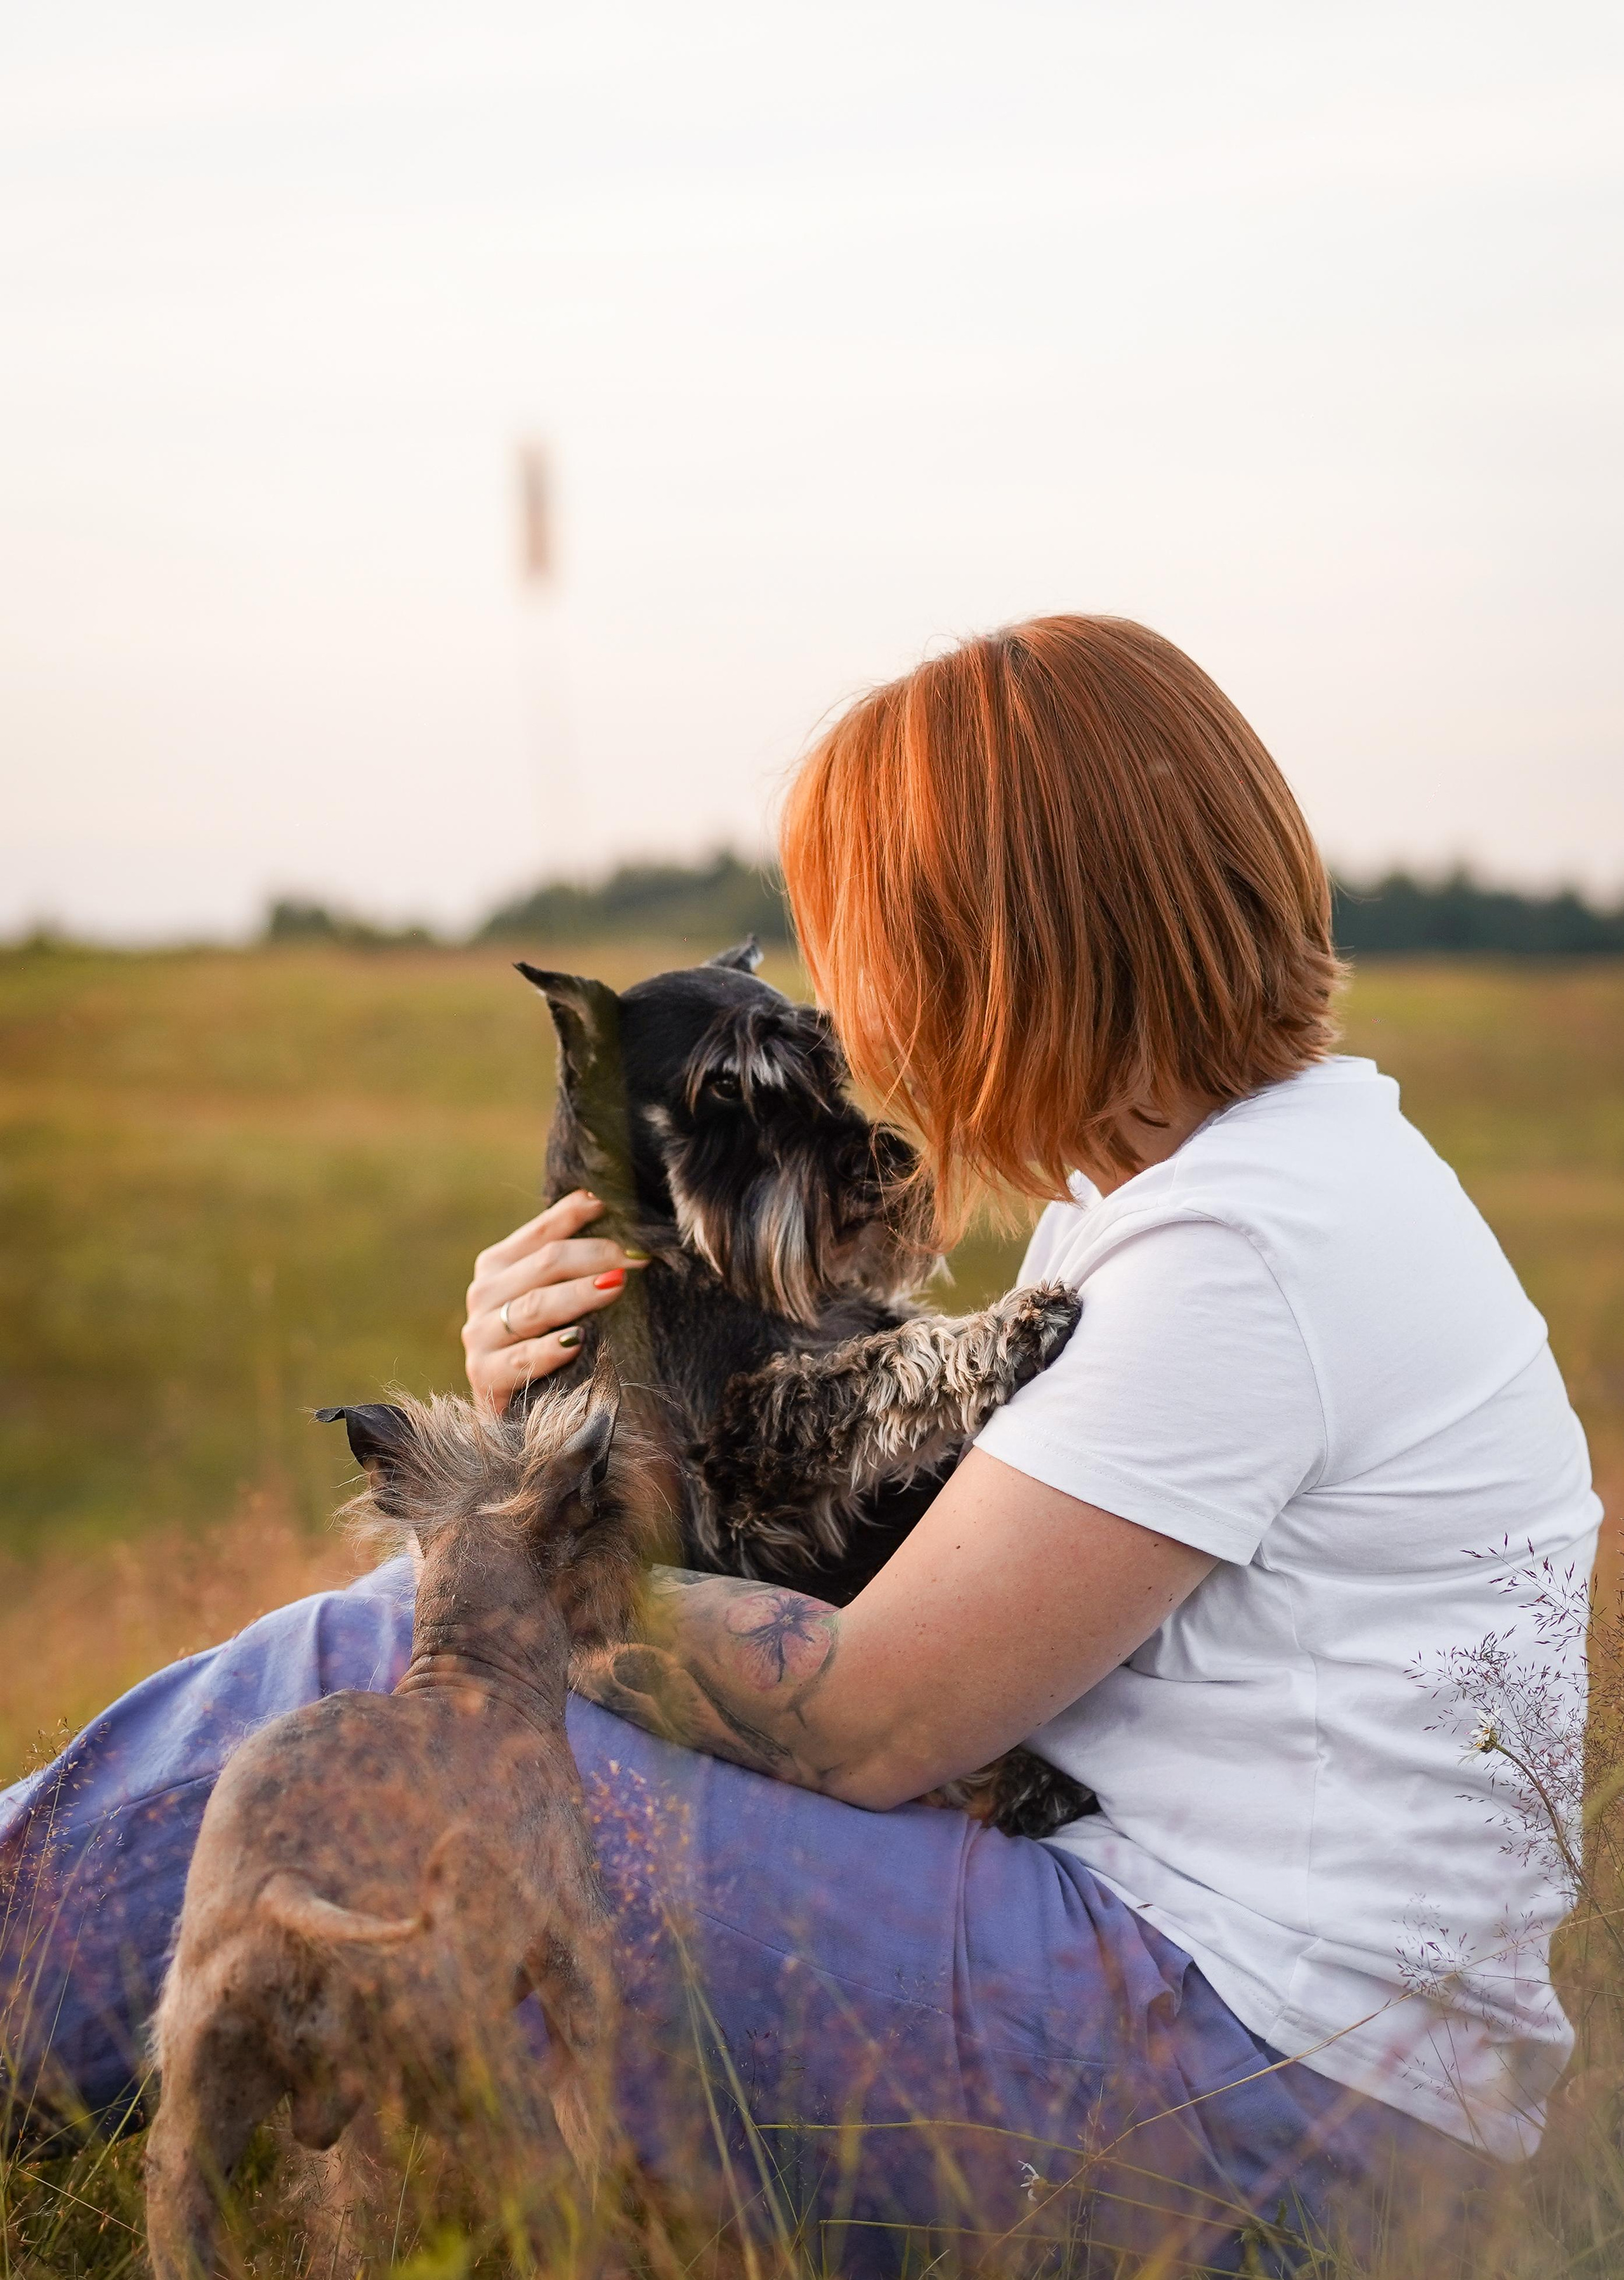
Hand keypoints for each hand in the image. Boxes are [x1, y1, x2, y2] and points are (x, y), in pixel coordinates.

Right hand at [462, 1190, 648, 1411]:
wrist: (513, 1410)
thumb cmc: (544, 1343)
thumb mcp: (556, 1296)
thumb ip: (573, 1260)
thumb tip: (616, 1210)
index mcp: (498, 1264)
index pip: (544, 1229)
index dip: (582, 1215)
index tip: (623, 1207)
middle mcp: (483, 1293)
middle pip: (546, 1263)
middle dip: (598, 1255)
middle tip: (639, 1257)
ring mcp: (479, 1335)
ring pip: (535, 1305)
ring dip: (579, 1295)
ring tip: (617, 1286)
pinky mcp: (484, 1376)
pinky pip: (521, 1358)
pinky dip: (550, 1349)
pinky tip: (578, 1341)